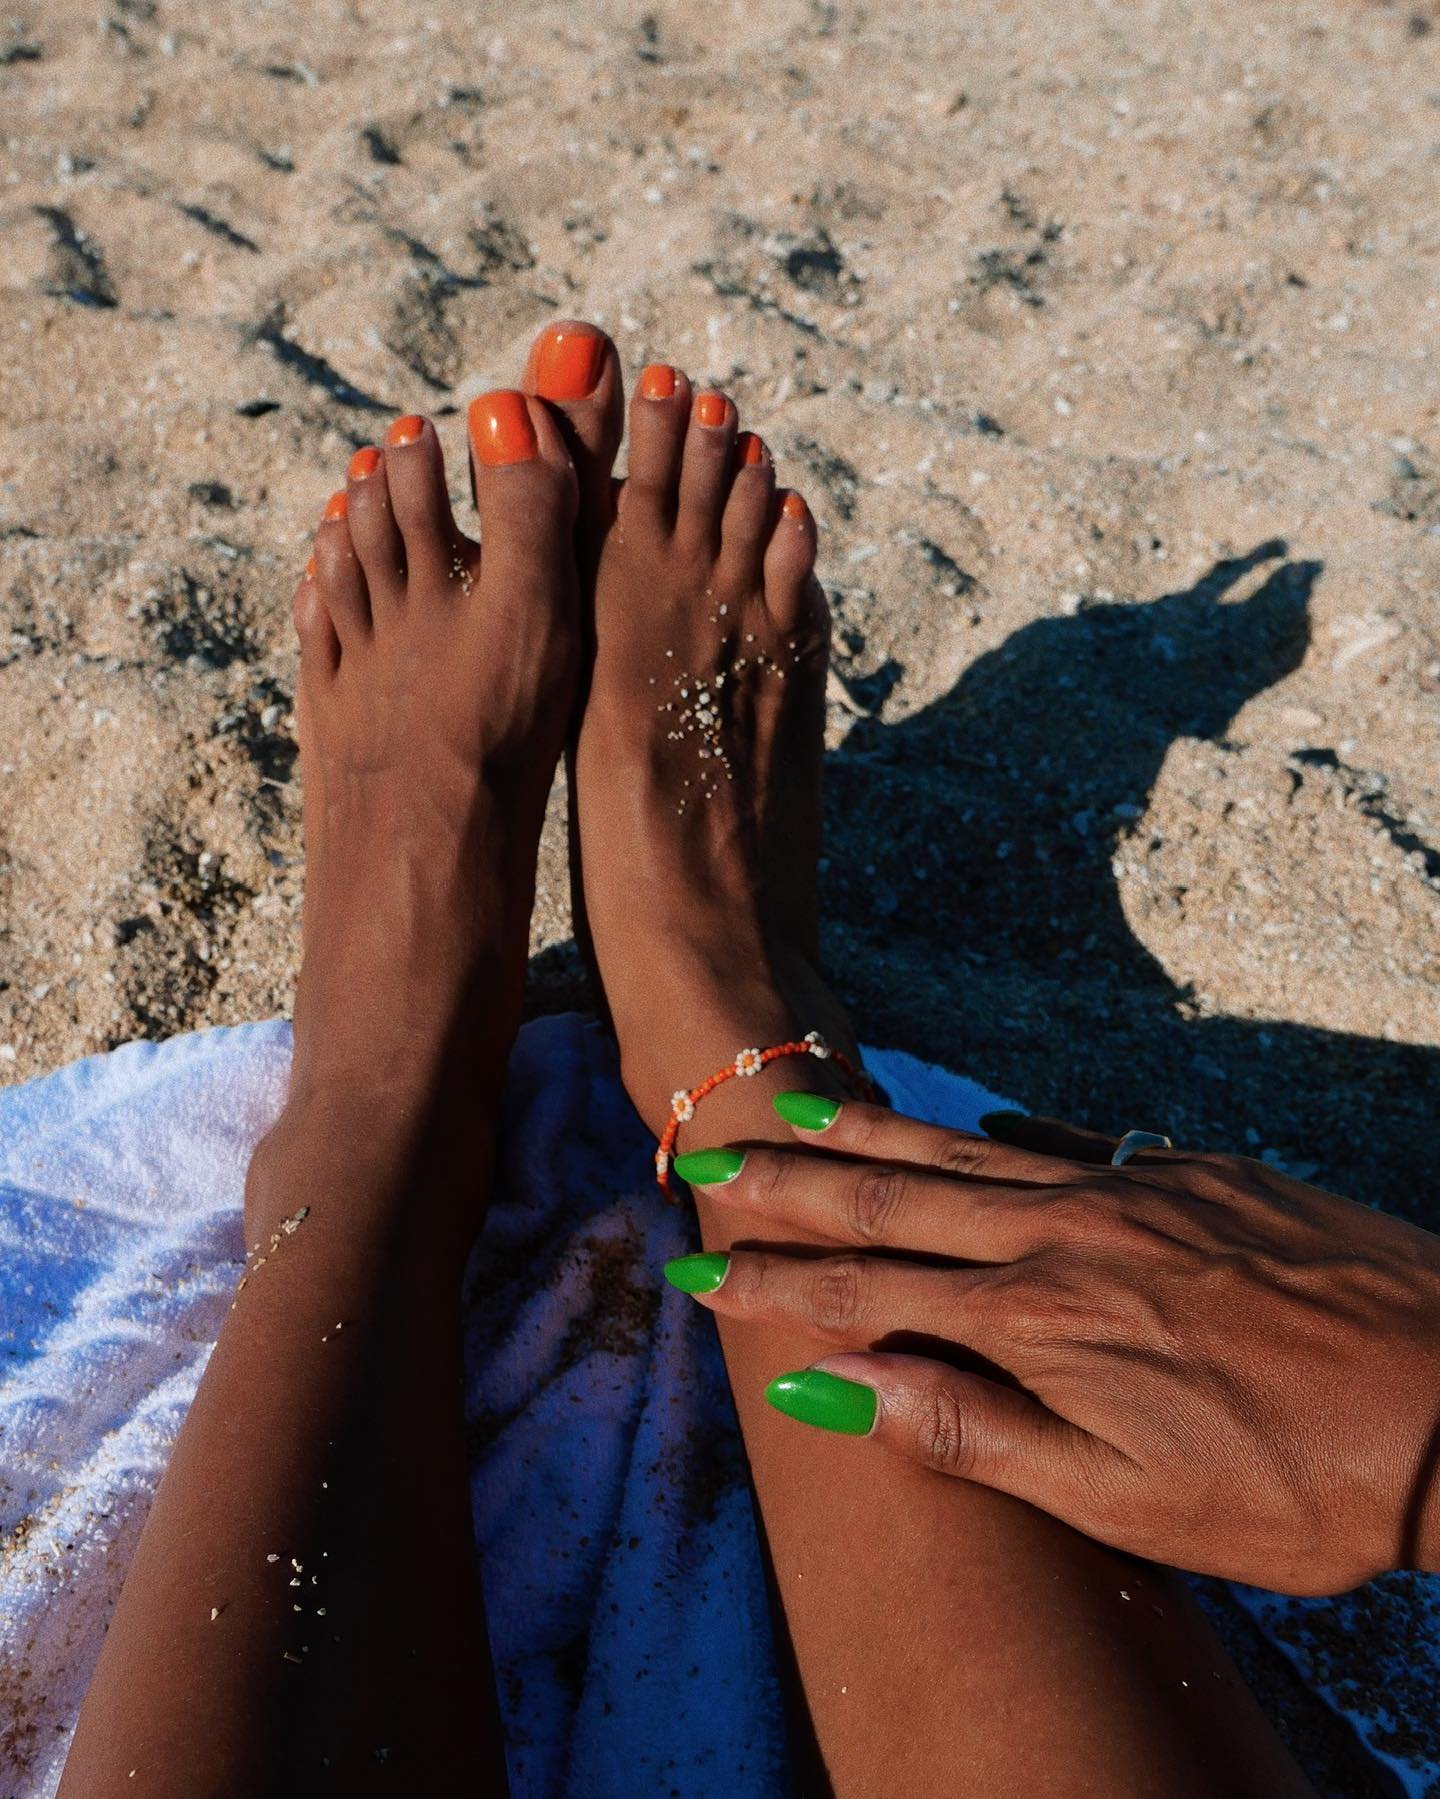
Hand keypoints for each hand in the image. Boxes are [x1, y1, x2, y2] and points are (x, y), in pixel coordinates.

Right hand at [668, 1101, 1439, 1593]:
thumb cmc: (1295, 1481)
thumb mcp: (1124, 1496)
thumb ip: (972, 1429)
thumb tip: (837, 1387)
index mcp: (1035, 1319)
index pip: (862, 1292)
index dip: (769, 1286)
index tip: (696, 1271)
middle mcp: (1066, 1232)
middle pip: (896, 1195)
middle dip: (792, 1183)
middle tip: (711, 1157)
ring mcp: (1133, 1187)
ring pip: (971, 1150)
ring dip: (878, 1133)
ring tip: (806, 1108)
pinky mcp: (1197, 1170)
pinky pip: (1073, 1139)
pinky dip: (1008, 1135)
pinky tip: (982, 1126)